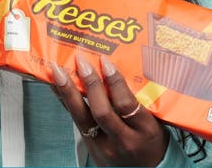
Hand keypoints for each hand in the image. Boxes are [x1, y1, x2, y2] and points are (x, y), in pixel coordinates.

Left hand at [51, 55, 168, 166]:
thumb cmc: (152, 142)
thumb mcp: (155, 121)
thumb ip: (138, 99)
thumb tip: (116, 66)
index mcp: (145, 131)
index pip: (127, 105)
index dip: (115, 82)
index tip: (105, 62)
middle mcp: (123, 141)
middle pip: (102, 112)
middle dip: (89, 84)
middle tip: (81, 62)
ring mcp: (104, 147)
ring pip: (82, 118)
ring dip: (67, 91)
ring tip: (58, 71)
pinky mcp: (90, 148)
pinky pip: (75, 121)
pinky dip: (65, 101)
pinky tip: (56, 86)